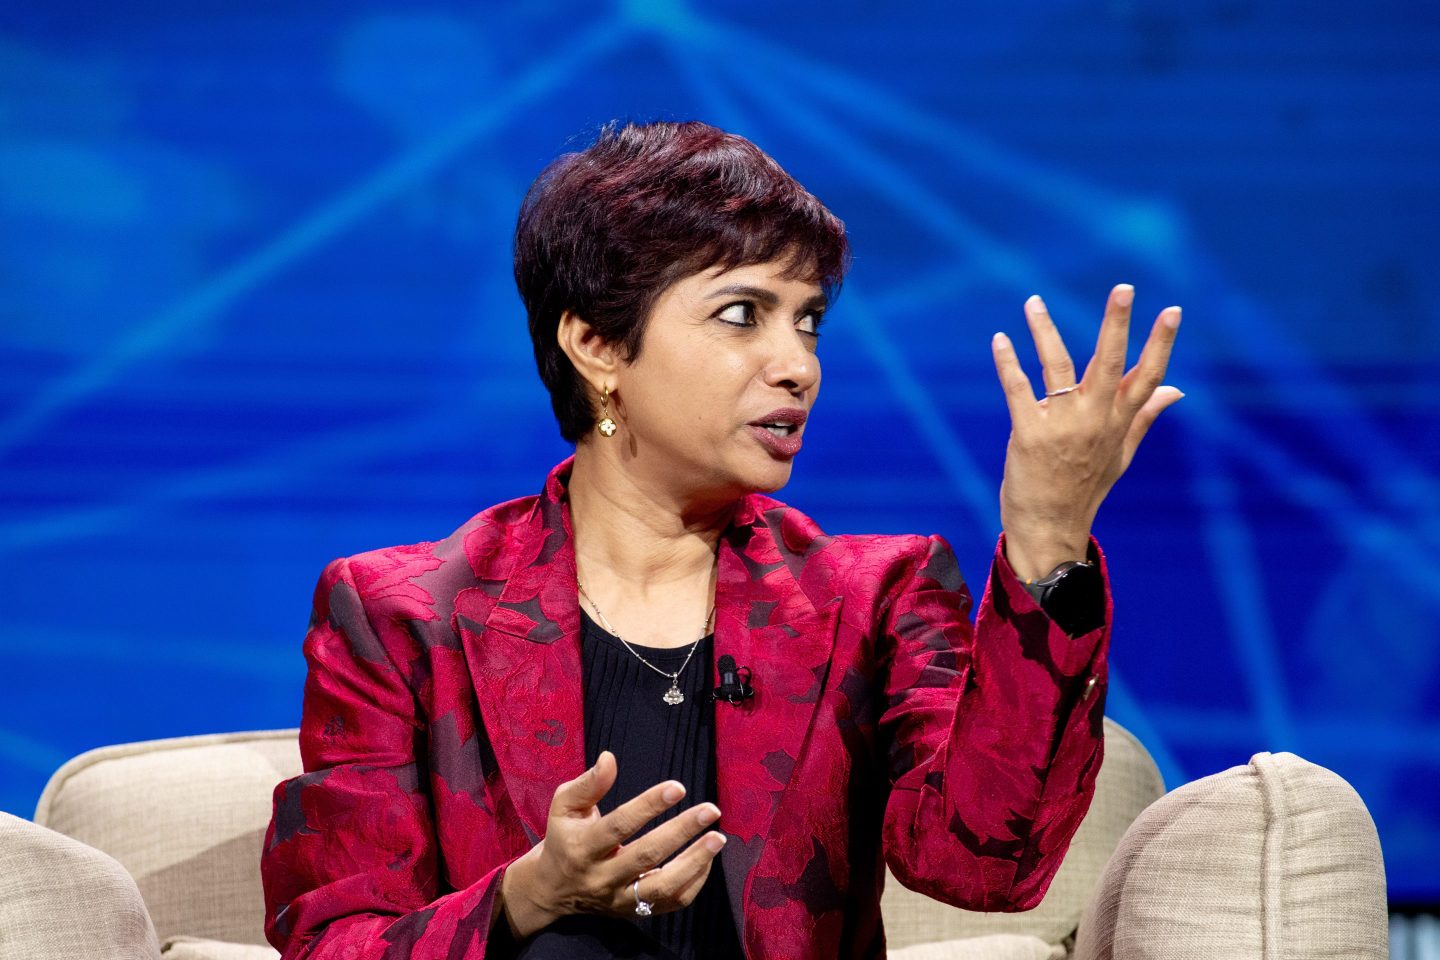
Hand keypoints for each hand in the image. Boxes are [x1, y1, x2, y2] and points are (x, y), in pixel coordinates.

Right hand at [499, 751, 726, 938]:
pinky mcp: (635, 912)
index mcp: (582, 847)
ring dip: (695, 862)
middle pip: (646, 856)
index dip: (648, 806)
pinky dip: (694, 882)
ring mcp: (620, 899)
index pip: (619, 826)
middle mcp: (601, 877)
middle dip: (681, 831)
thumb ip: (588, 783)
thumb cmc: (565, 837)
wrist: (554, 889)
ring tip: (717, 838)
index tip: (678, 787)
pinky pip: (671, 903)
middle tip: (710, 810)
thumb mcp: (565, 806)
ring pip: (662, 886)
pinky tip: (707, 859)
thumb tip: (610, 758)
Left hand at [990, 284, 1183, 580]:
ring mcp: (1062, 426)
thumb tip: (1178, 391)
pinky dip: (1009, 362)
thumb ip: (1145, 418)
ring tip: (1034, 301)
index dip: (1161, 343)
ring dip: (1044, 330)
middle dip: (1117, 323)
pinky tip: (1001, 339)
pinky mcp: (1029, 433)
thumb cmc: (1084, 488)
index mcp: (1118, 422)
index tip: (1172, 310)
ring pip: (1058, 366)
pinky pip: (1018, 388)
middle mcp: (1095, 420)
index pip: (1147, 377)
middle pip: (1110, 362)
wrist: (1050, 527)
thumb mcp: (1121, 454)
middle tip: (1124, 287)